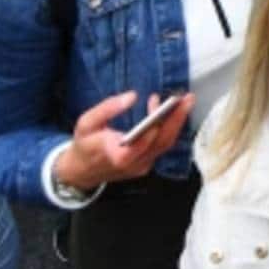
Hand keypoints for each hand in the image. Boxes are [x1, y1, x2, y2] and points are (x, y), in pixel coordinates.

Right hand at [54, 91, 193, 191]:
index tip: (158, 103)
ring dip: (177, 122)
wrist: (82, 171)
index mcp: (116, 156)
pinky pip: (162, 146)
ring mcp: (142, 166)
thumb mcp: (86, 123)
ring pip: (165, 145)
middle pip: (161, 143)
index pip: (141, 144)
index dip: (153, 126)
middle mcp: (134, 164)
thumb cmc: (84, 145)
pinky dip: (169, 128)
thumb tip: (131, 96)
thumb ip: (107, 109)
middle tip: (186, 98)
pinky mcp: (146, 164)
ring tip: (185, 101)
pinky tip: (172, 112)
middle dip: (176, 119)